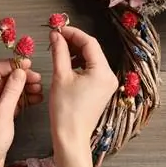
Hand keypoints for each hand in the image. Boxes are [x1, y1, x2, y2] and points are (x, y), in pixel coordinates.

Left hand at [0, 59, 41, 166]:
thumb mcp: (3, 113)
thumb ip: (12, 91)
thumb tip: (20, 72)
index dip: (13, 65)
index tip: (29, 65)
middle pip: (4, 79)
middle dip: (21, 78)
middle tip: (38, 80)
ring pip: (8, 91)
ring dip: (23, 89)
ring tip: (39, 91)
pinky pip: (10, 102)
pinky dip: (21, 101)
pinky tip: (34, 100)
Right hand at [49, 27, 117, 148]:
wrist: (71, 136)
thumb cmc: (65, 110)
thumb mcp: (60, 76)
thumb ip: (59, 52)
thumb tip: (56, 35)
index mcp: (102, 71)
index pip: (89, 43)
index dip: (73, 33)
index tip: (58, 29)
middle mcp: (109, 76)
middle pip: (92, 50)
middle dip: (74, 42)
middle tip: (56, 38)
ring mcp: (107, 83)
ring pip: (92, 59)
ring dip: (76, 52)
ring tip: (59, 50)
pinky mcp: (102, 90)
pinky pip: (92, 70)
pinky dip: (80, 63)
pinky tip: (67, 64)